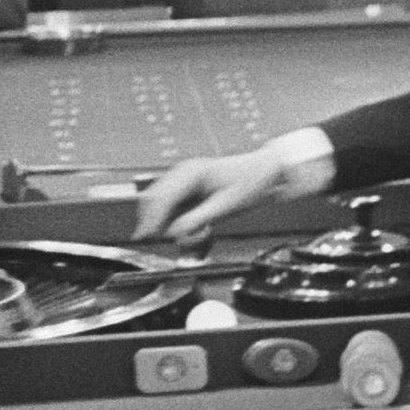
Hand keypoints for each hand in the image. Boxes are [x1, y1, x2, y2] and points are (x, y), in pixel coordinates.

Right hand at [131, 146, 331, 242]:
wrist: (265, 170)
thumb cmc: (250, 184)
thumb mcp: (226, 207)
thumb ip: (198, 220)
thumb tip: (175, 234)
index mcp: (191, 173)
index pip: (160, 199)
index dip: (150, 220)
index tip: (144, 237)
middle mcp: (182, 172)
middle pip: (153, 199)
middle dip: (154, 221)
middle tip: (157, 239)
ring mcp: (183, 176)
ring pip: (158, 201)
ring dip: (162, 219)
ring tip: (181, 233)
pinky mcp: (186, 185)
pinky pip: (169, 202)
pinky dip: (170, 215)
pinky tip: (184, 226)